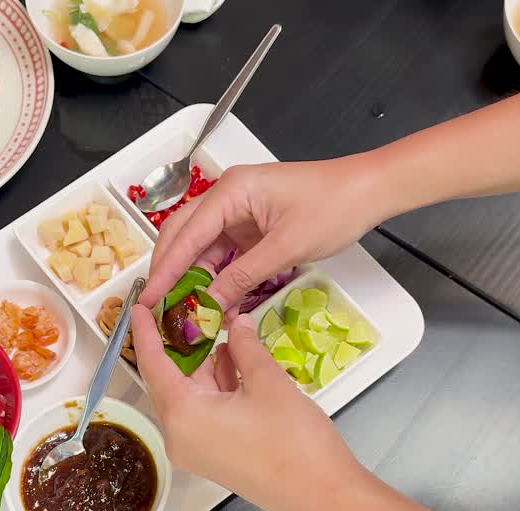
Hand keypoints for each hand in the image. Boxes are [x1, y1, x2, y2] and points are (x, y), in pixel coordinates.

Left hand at [132, 308, 361, 510]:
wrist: (324, 497)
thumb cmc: (294, 440)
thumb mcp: (268, 383)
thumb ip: (246, 347)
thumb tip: (237, 323)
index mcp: (182, 416)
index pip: (152, 364)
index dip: (147, 332)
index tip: (140, 304)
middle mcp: (180, 436)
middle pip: (168, 381)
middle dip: (179, 345)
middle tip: (186, 308)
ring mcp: (197, 450)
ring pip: (190, 396)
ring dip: (203, 364)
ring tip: (217, 324)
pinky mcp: (216, 456)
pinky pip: (204, 412)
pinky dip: (215, 386)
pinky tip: (233, 359)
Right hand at [139, 156, 386, 309]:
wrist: (369, 191)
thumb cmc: (332, 208)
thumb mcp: (285, 247)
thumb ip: (243, 276)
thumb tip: (210, 305)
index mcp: (230, 191)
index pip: (186, 234)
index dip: (166, 270)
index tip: (149, 300)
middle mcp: (227, 197)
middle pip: (184, 236)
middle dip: (170, 272)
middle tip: (158, 308)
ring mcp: (240, 211)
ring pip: (203, 247)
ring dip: (194, 278)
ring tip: (183, 311)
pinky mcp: (253, 225)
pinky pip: (225, 253)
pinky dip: (218, 276)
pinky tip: (213, 301)